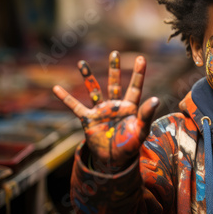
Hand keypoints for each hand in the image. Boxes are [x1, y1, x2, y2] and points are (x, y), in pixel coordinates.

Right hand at [52, 51, 158, 170]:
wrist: (115, 160)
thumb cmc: (131, 146)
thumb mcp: (141, 130)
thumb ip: (146, 114)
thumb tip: (156, 99)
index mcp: (130, 107)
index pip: (135, 87)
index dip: (138, 74)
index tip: (142, 58)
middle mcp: (115, 106)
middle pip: (115, 83)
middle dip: (114, 69)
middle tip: (115, 53)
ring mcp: (101, 111)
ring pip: (94, 90)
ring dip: (88, 77)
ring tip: (82, 63)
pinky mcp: (88, 119)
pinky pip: (75, 107)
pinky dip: (66, 98)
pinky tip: (56, 88)